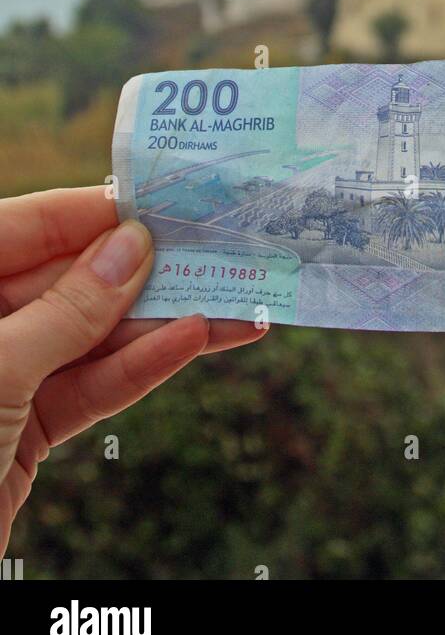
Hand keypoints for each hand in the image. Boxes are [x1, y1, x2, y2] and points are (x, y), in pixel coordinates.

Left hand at [0, 185, 267, 556]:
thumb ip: (68, 310)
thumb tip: (130, 248)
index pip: (27, 226)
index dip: (93, 213)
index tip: (158, 204)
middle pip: (70, 281)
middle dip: (143, 270)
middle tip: (214, 250)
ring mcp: (5, 378)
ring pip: (91, 338)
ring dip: (161, 321)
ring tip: (232, 300)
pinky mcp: (26, 430)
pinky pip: (90, 387)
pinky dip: (141, 368)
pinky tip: (193, 341)